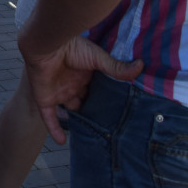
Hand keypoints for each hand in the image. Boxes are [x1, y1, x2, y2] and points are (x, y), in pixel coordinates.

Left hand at [20, 34, 142, 144]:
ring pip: (71, 110)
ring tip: (94, 136)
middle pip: (86, 101)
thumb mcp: (98, 58)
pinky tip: (61, 142)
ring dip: (79, 120)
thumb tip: (141, 66)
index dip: (107, 99)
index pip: (97, 90)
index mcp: (85, 74)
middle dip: (95, 111)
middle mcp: (72, 84)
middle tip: (111, 125)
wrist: (47, 46)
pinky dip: (54, 129)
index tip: (120, 110)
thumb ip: (116, 67)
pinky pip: (49, 118)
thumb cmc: (72, 47)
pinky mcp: (45, 99)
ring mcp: (59, 92)